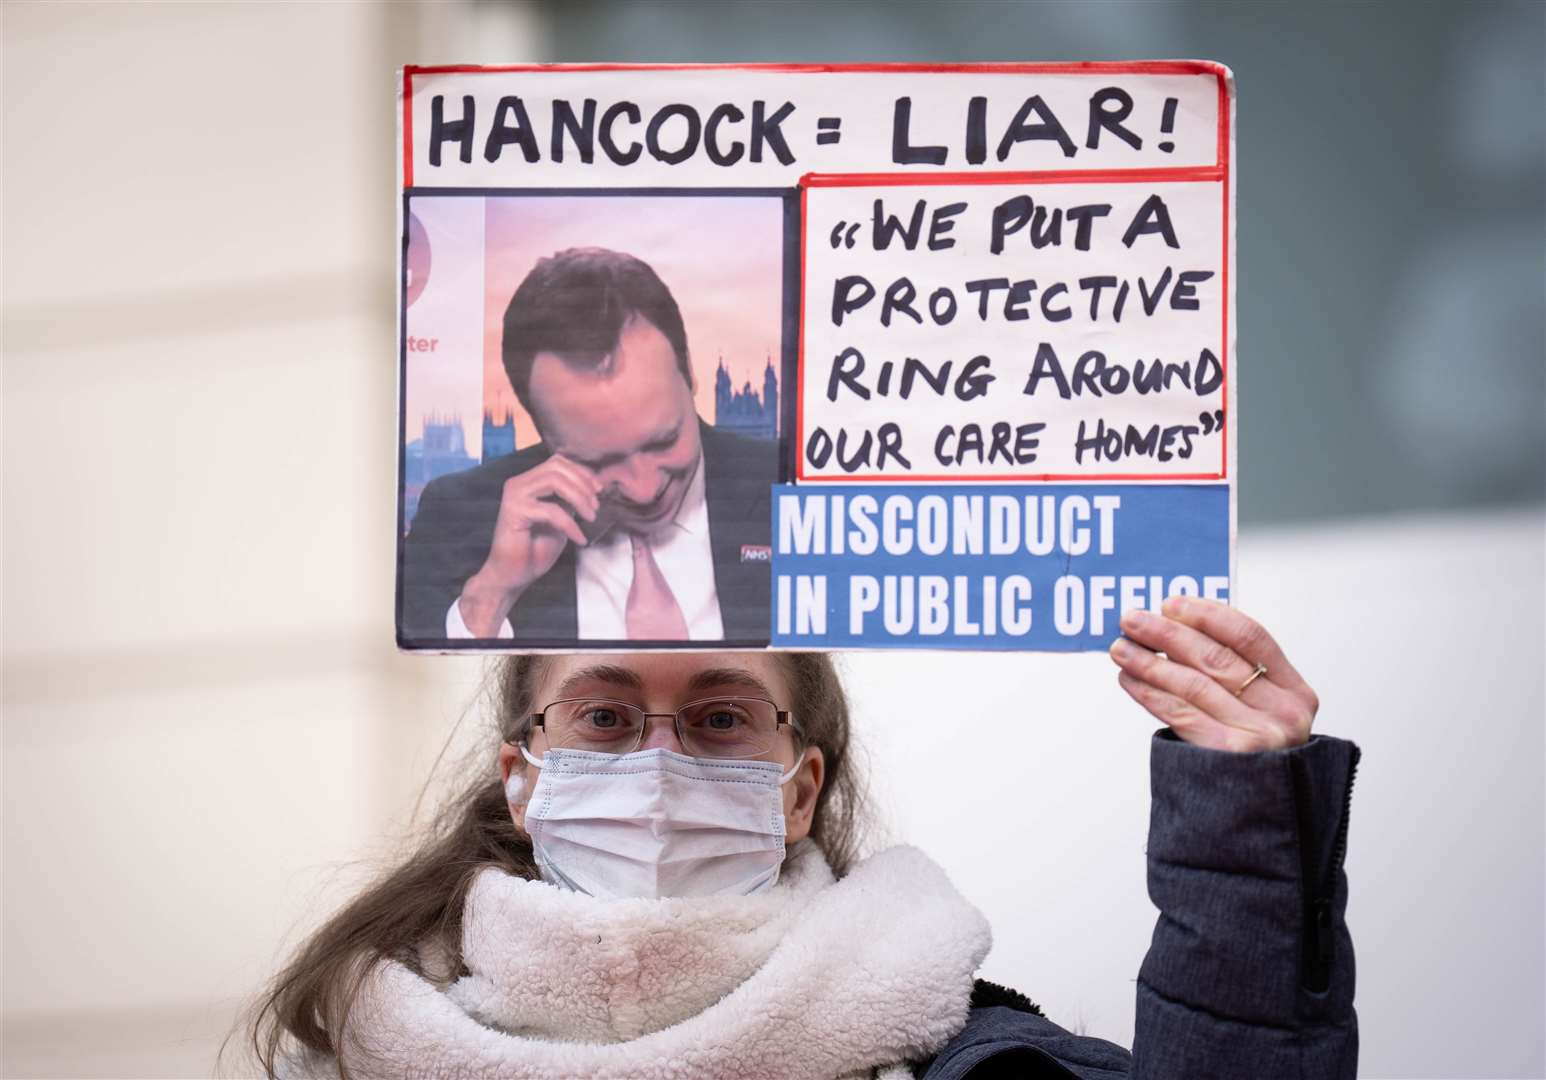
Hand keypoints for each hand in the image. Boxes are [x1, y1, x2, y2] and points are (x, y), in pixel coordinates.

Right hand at [457, 456, 602, 635]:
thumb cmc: (535, 548)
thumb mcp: (560, 518)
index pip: (558, 461)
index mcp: (529, 481)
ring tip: (591, 518)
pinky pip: (551, 511)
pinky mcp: (514, 512)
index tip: (599, 490)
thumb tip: (593, 486)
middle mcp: (519, 483)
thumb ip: (570, 499)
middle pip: (557, 467)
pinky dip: (570, 524)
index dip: (582, 472)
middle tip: (596, 507)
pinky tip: (579, 538)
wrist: (513, 575)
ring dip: (579, 498)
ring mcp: (515, 495)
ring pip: (554, 481)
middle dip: (583, 484)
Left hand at [1108, 596, 1319, 752]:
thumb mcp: (1262, 713)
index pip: (1250, 636)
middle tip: (1131, 619)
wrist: (1260, 820)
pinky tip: (1130, 679)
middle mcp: (1283, 713)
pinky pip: (1180, 713)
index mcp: (1296, 692)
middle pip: (1216, 657)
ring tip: (1120, 648)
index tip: (1171, 603)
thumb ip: (1234, 675)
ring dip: (1149, 661)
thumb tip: (1172, 628)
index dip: (1207, 615)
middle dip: (1167, 633)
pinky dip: (1150, 692)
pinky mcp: (1229, 755)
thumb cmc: (1255, 757)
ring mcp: (1259, 736)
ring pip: (1193, 683)